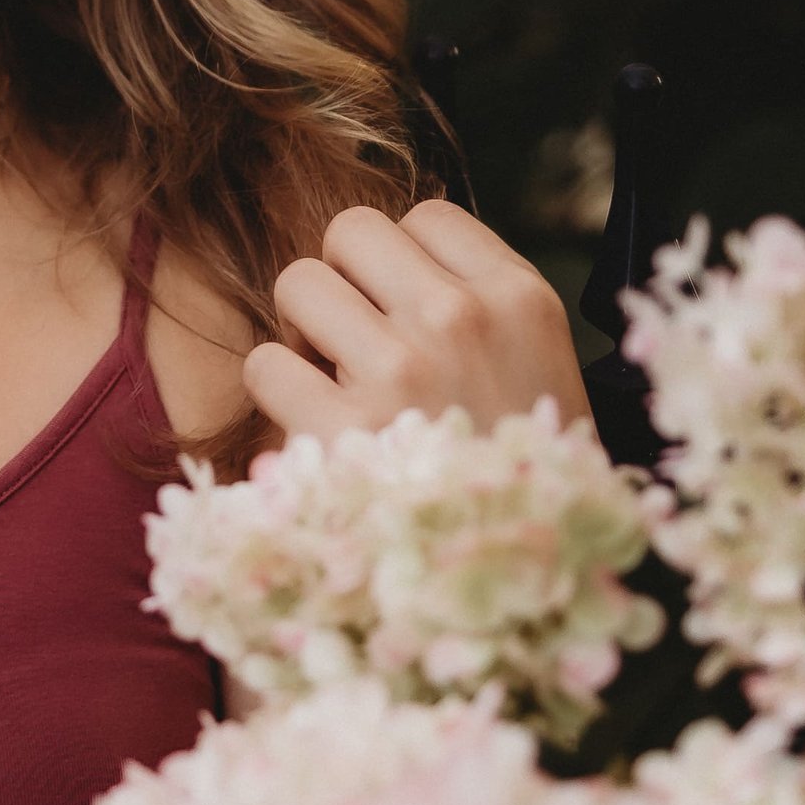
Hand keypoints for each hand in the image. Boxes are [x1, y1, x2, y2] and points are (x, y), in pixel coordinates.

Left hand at [246, 200, 587, 446]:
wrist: (528, 589)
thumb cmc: (529, 476)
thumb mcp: (541, 369)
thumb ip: (480, 304)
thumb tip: (389, 251)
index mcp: (522, 299)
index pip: (425, 215)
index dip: (404, 262)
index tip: (413, 314)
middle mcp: (461, 319)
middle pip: (350, 232)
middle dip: (345, 281)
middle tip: (361, 340)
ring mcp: (397, 372)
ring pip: (297, 284)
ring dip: (305, 333)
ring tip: (341, 383)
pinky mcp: (337, 431)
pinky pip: (263, 365)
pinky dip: (279, 396)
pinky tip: (319, 428)